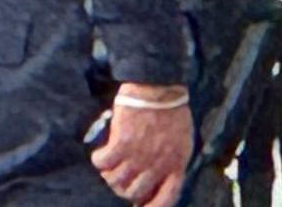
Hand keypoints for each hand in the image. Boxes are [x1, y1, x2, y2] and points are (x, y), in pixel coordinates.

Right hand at [93, 88, 193, 206]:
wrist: (159, 86)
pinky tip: (100, 153)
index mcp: (177, 164)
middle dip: (123, 189)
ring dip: (109, 175)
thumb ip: (172, 161)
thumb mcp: (183, 140)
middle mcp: (158, 165)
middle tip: (120, 178)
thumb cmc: (172, 111)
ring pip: (115, 181)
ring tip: (109, 165)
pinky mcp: (122, 144)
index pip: (166, 199)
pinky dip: (99, 161)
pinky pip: (103, 163)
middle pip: (133, 193)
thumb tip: (159, 180)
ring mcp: (139, 156)